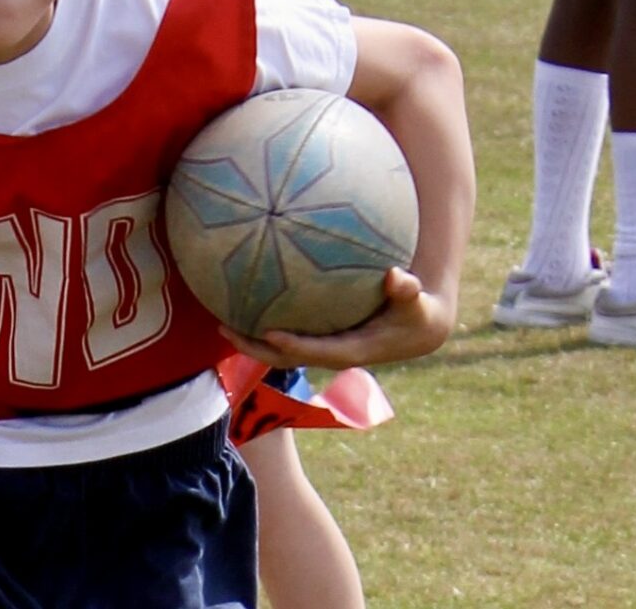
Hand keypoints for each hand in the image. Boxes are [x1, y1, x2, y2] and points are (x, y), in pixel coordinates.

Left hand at [218, 268, 454, 369]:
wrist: (417, 330)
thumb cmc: (416, 311)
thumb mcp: (417, 302)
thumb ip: (407, 291)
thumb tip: (397, 276)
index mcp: (349, 350)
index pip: (314, 351)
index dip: (291, 345)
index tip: (268, 332)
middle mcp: (330, 354)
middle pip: (284, 357)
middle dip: (253, 347)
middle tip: (223, 329)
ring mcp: (322, 348)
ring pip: (279, 351)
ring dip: (249, 340)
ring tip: (219, 321)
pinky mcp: (320, 339)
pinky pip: (286, 334)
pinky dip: (262, 323)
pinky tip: (242, 301)